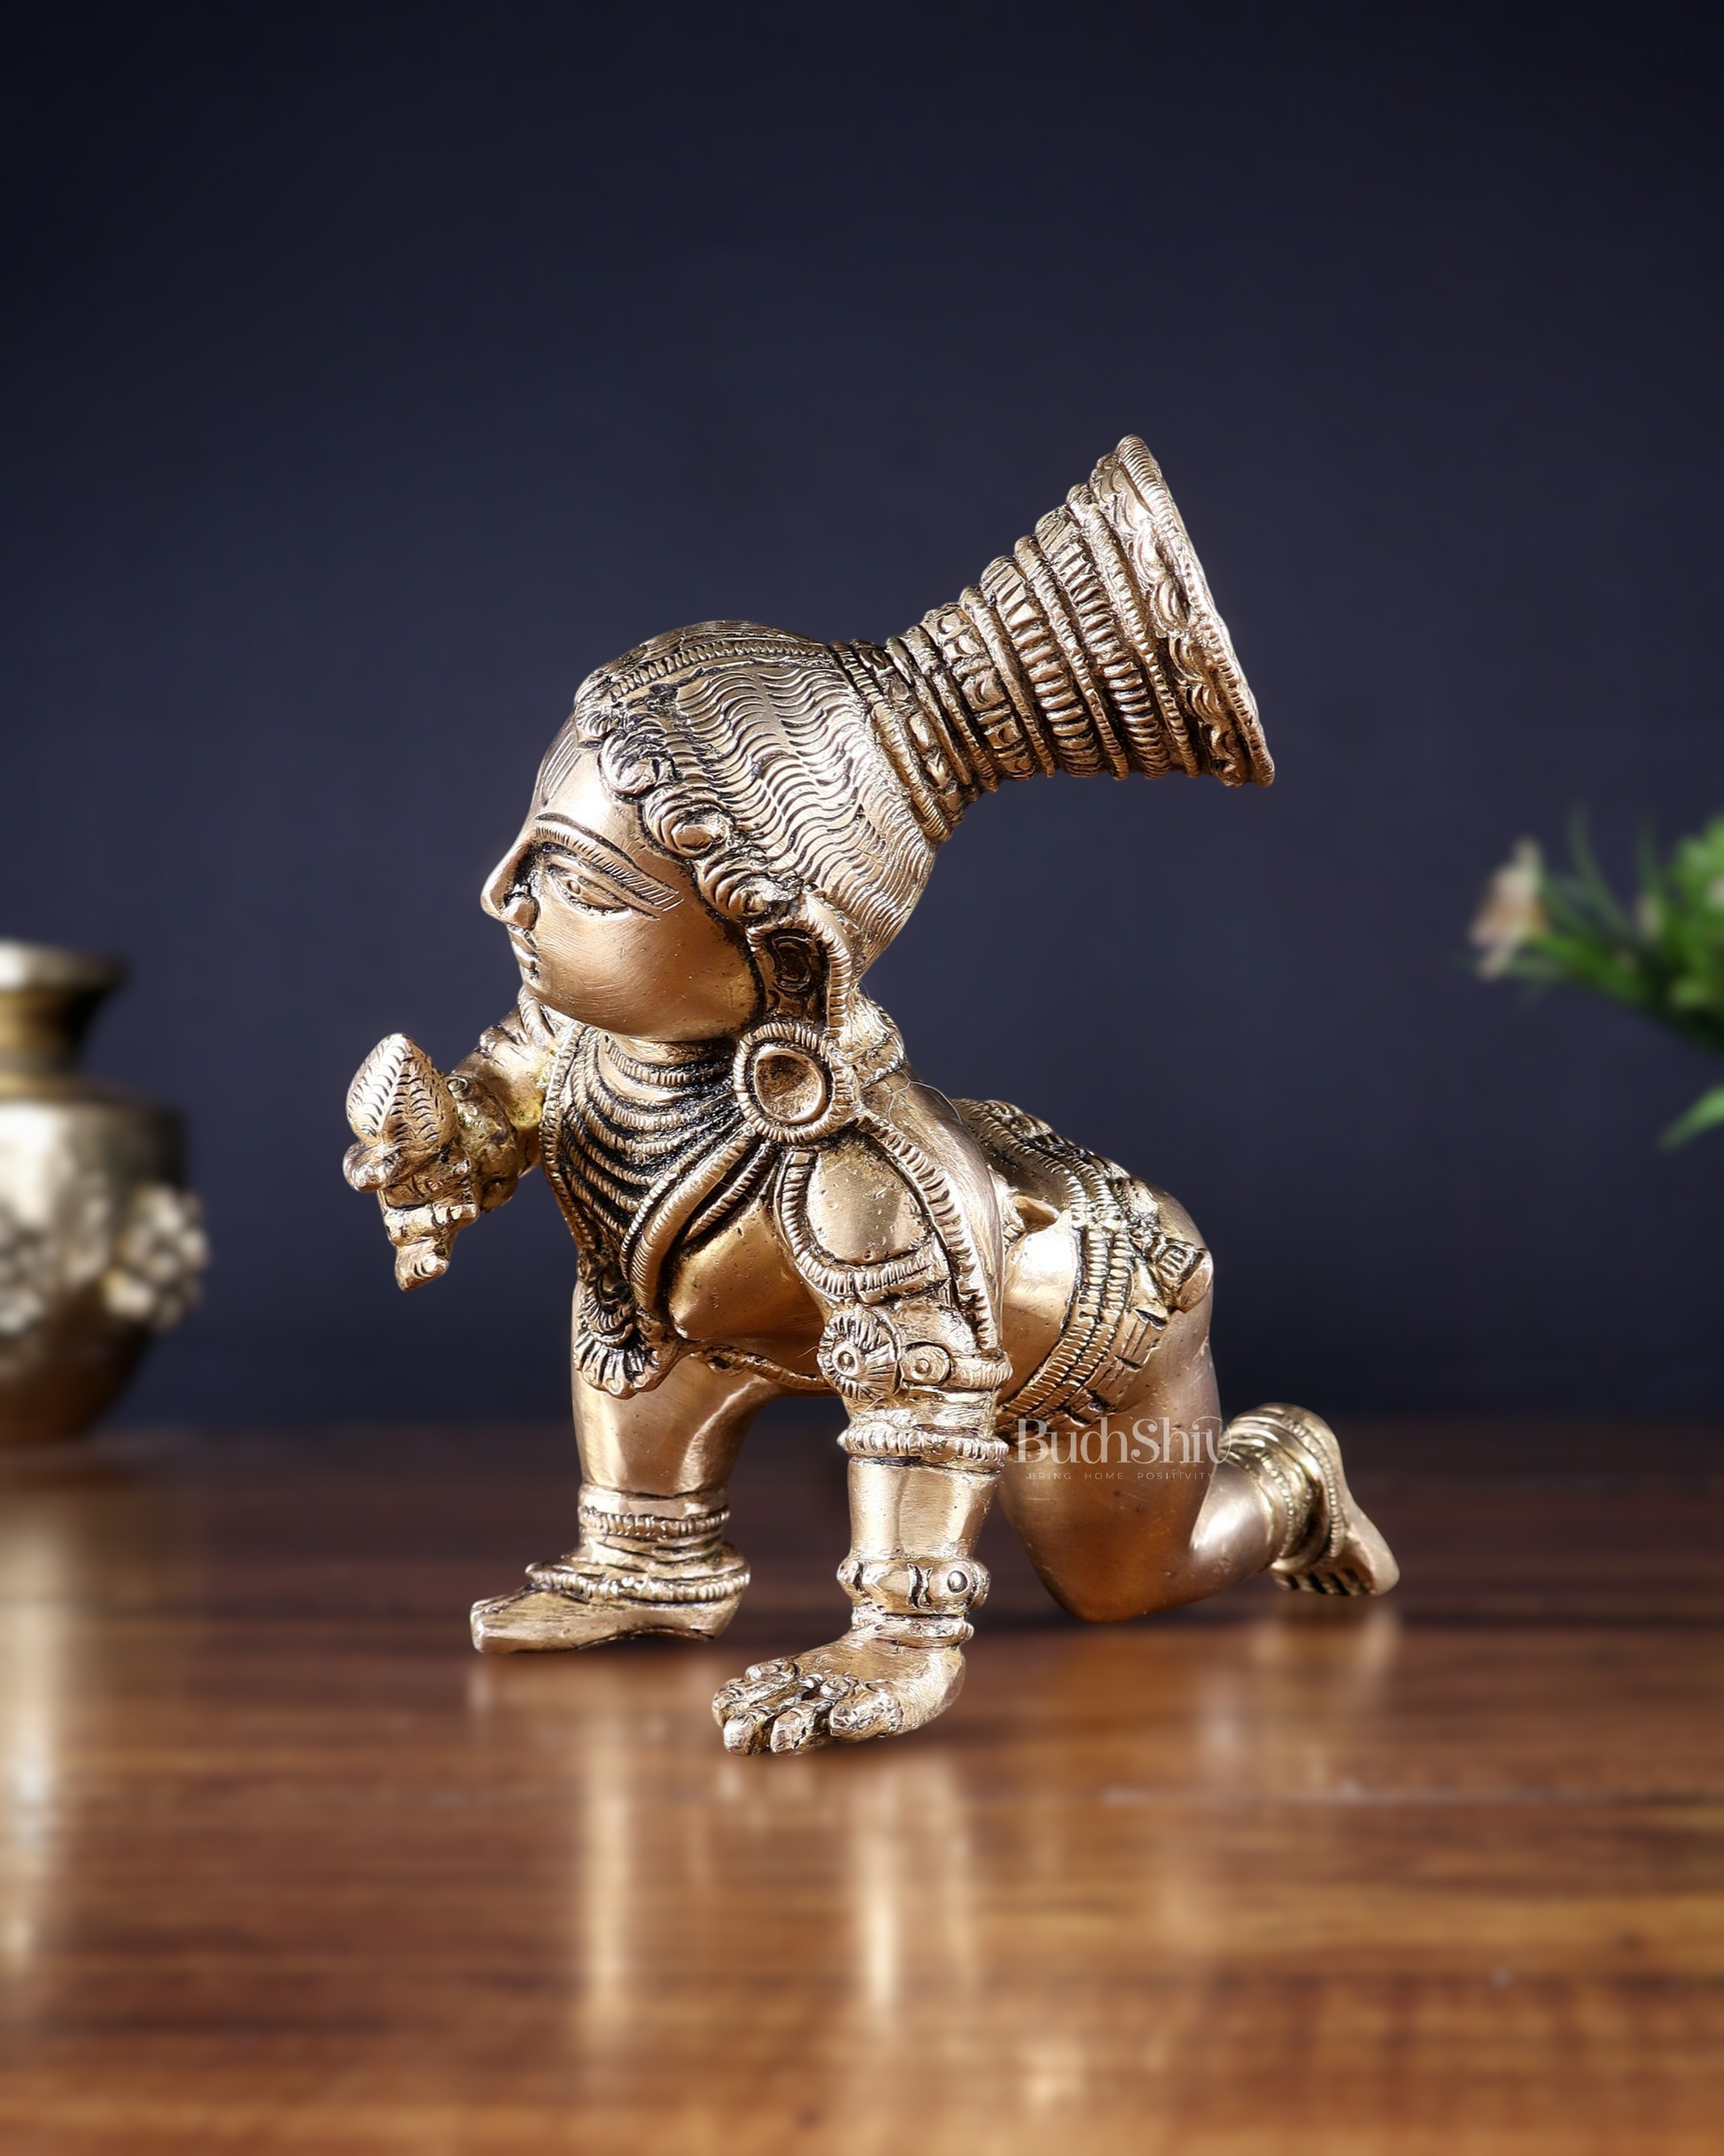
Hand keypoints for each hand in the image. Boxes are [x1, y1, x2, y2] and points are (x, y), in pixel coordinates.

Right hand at [344, 1034, 476, 1288]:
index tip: (389, 1166)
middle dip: (421, 1199)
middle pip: (391, 1206)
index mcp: (380, 1150)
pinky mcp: (442, 1224)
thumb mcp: (425, 1078)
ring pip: (407, 1232)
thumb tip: (399, 1044)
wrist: (479, 1124)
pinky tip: (435, 1269)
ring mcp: (415, 1209)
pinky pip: (422, 1255)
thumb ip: (406, 1066)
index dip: (373, 1169)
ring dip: (434, 1226)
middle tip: (460, 1174)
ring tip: (465, 1210)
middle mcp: (392, 1186)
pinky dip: (422, 1267)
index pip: (362, 1166)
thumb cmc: (441, 1100)